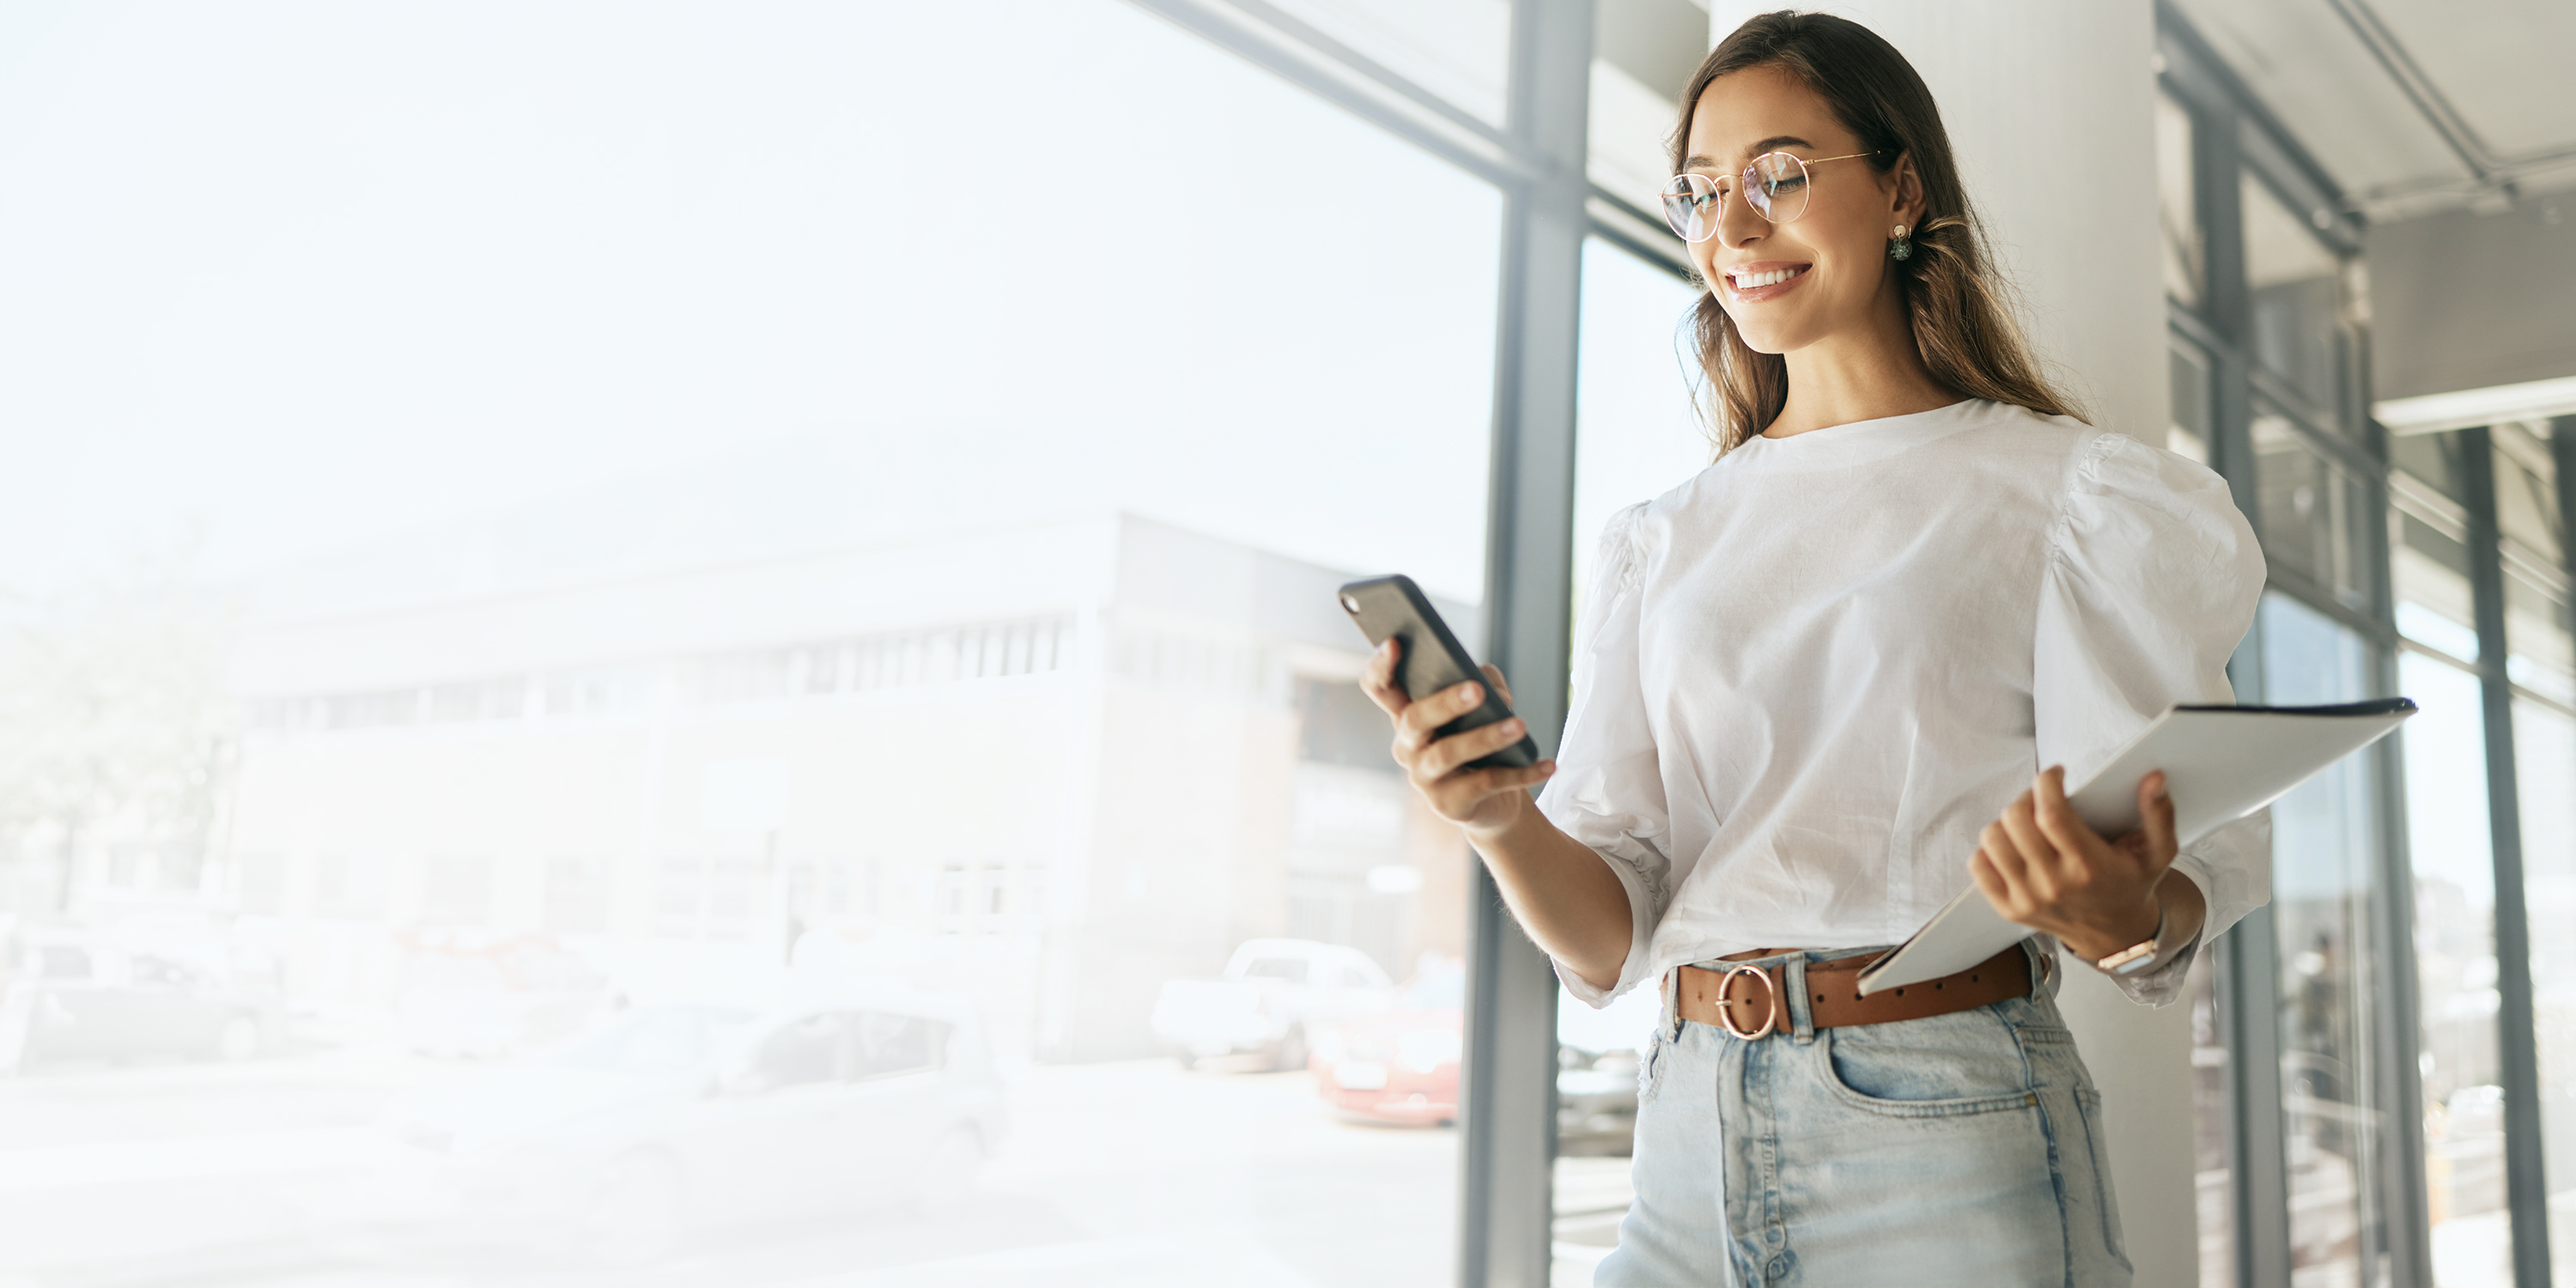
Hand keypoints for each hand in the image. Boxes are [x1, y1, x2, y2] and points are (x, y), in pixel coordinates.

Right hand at [1361, 639, 1554, 837]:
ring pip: (1447, 753)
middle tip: (1477, 690)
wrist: (1494, 803)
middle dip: (1445, 702)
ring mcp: (1424, 779)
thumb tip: (1492, 690)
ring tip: (1519, 726)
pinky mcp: (1448, 805)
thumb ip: (1486, 684)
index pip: (1380, 688)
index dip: (1380, 666)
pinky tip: (1547, 765)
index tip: (1394, 643)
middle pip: (1414, 718)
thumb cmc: (1482, 745)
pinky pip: (1485, 784)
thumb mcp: (1484, 708)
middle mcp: (1407, 747)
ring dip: (1486, 738)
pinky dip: (1520, 774)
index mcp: (1408, 716)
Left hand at [1968, 767, 2175, 961]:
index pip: (2052, 814)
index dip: (2047, 784)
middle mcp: (2055, 885)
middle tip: (2042, 798)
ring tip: (2028, 822)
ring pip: (1993, 838)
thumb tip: (2154, 780)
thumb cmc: (2131, 884)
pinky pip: (1979, 865)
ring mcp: (2028, 899)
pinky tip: (2013, 845)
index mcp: (2090, 867)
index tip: (2055, 774)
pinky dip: (1989, 848)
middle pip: (2016, 820)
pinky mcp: (2008, 908)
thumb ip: (2159, 815)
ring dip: (2006, 821)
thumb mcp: (2158, 853)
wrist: (2115, 934)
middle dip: (2027, 797)